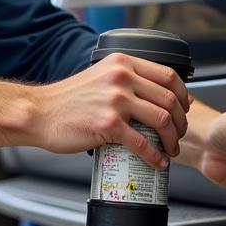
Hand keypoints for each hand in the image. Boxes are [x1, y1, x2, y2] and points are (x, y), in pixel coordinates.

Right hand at [30, 54, 189, 169]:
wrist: (39, 112)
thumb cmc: (67, 99)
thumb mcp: (100, 75)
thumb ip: (125, 79)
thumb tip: (153, 94)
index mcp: (122, 63)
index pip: (168, 75)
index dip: (183, 95)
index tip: (185, 108)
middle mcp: (122, 77)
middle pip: (170, 99)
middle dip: (181, 121)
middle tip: (179, 134)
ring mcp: (116, 100)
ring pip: (161, 120)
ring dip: (172, 139)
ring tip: (170, 148)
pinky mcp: (109, 124)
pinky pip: (143, 143)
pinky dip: (155, 156)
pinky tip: (157, 162)